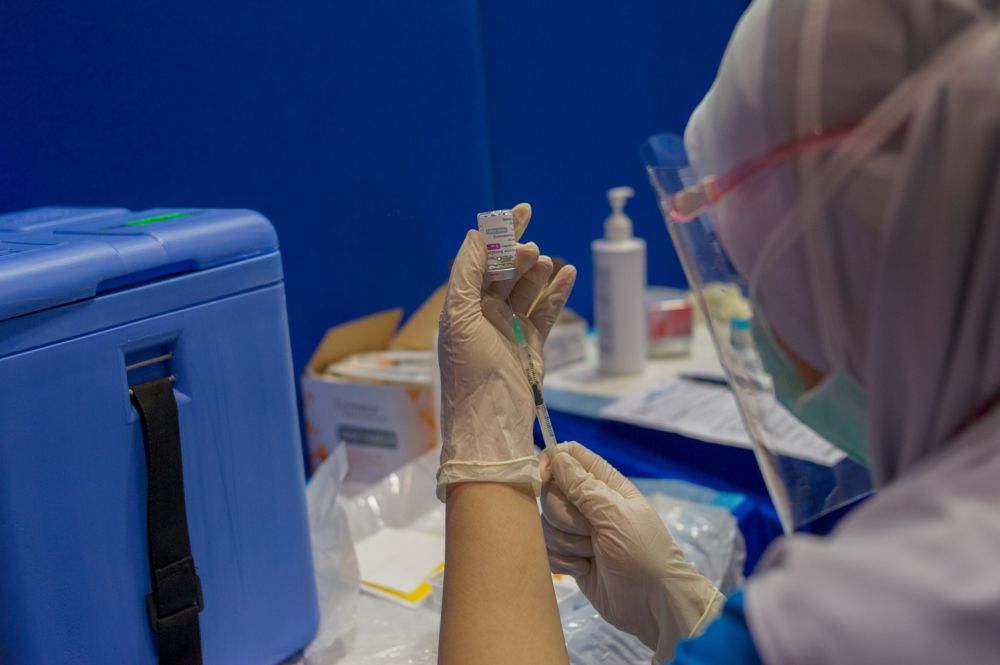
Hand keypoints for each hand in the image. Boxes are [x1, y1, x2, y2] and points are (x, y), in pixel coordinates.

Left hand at [437, 203, 575, 500]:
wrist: (493, 424)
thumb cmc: (471, 374)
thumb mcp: (460, 319)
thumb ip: (467, 274)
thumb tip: (477, 234)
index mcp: (461, 307)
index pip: (481, 261)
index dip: (498, 235)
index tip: (520, 211)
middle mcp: (483, 315)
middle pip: (504, 272)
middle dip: (518, 255)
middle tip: (532, 250)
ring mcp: (508, 330)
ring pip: (526, 290)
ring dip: (537, 272)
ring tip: (547, 262)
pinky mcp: (531, 345)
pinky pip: (545, 312)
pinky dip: (557, 293)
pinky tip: (567, 274)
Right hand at [540, 442, 723, 662]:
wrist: (652, 604)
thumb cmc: (642, 553)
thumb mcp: (615, 515)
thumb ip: (582, 486)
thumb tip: (556, 456)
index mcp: (604, 484)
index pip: (568, 455)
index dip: (551, 462)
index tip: (544, 479)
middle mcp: (588, 503)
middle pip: (550, 492)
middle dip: (564, 517)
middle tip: (590, 533)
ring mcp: (577, 532)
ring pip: (546, 523)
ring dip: (566, 543)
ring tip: (592, 555)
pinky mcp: (569, 557)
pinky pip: (546, 549)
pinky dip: (562, 562)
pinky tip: (584, 570)